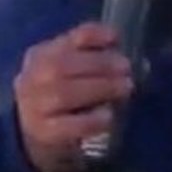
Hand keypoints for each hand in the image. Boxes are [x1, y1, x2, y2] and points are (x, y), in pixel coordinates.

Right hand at [13, 22, 132, 171]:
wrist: (34, 135)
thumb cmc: (60, 95)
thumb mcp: (69, 70)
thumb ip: (94, 60)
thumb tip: (138, 62)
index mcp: (42, 54)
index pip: (69, 38)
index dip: (95, 35)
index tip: (117, 39)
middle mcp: (33, 77)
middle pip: (64, 64)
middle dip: (101, 64)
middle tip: (127, 69)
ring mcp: (35, 106)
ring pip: (65, 93)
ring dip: (100, 88)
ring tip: (124, 88)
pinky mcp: (44, 133)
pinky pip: (69, 125)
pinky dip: (91, 120)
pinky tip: (107, 117)